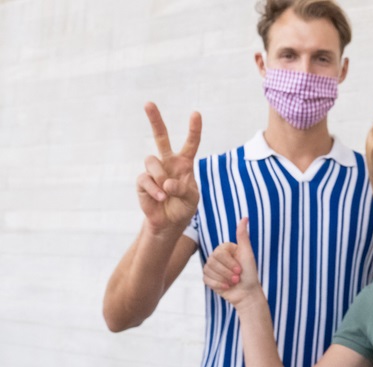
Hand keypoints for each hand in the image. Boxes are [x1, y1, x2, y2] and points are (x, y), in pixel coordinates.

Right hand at [137, 102, 201, 234]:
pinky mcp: (143, 181)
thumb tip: (166, 182)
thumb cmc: (183, 207)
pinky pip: (145, 179)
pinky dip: (154, 190)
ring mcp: (154, 170)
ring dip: (160, 176)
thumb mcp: (191, 199)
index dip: (193, 129)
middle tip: (148, 103)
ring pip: (152, 161)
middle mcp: (168, 162)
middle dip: (155, 120)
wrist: (169, 222)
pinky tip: (161, 197)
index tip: (196, 113)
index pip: (191, 143)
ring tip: (167, 192)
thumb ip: (183, 189)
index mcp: (184, 163)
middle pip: (160, 137)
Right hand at [203, 218, 262, 307]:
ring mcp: (211, 267)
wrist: (247, 293)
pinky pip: (206, 279)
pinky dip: (218, 285)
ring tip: (233, 282)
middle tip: (237, 277)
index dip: (230, 263)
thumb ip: (243, 236)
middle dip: (227, 273)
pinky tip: (226, 287)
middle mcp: (217, 256)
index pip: (219, 253)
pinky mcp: (208, 278)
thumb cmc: (250, 273)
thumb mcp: (247, 253)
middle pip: (213, 262)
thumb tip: (245, 217)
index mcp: (225, 248)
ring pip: (208, 270)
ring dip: (223, 279)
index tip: (240, 269)